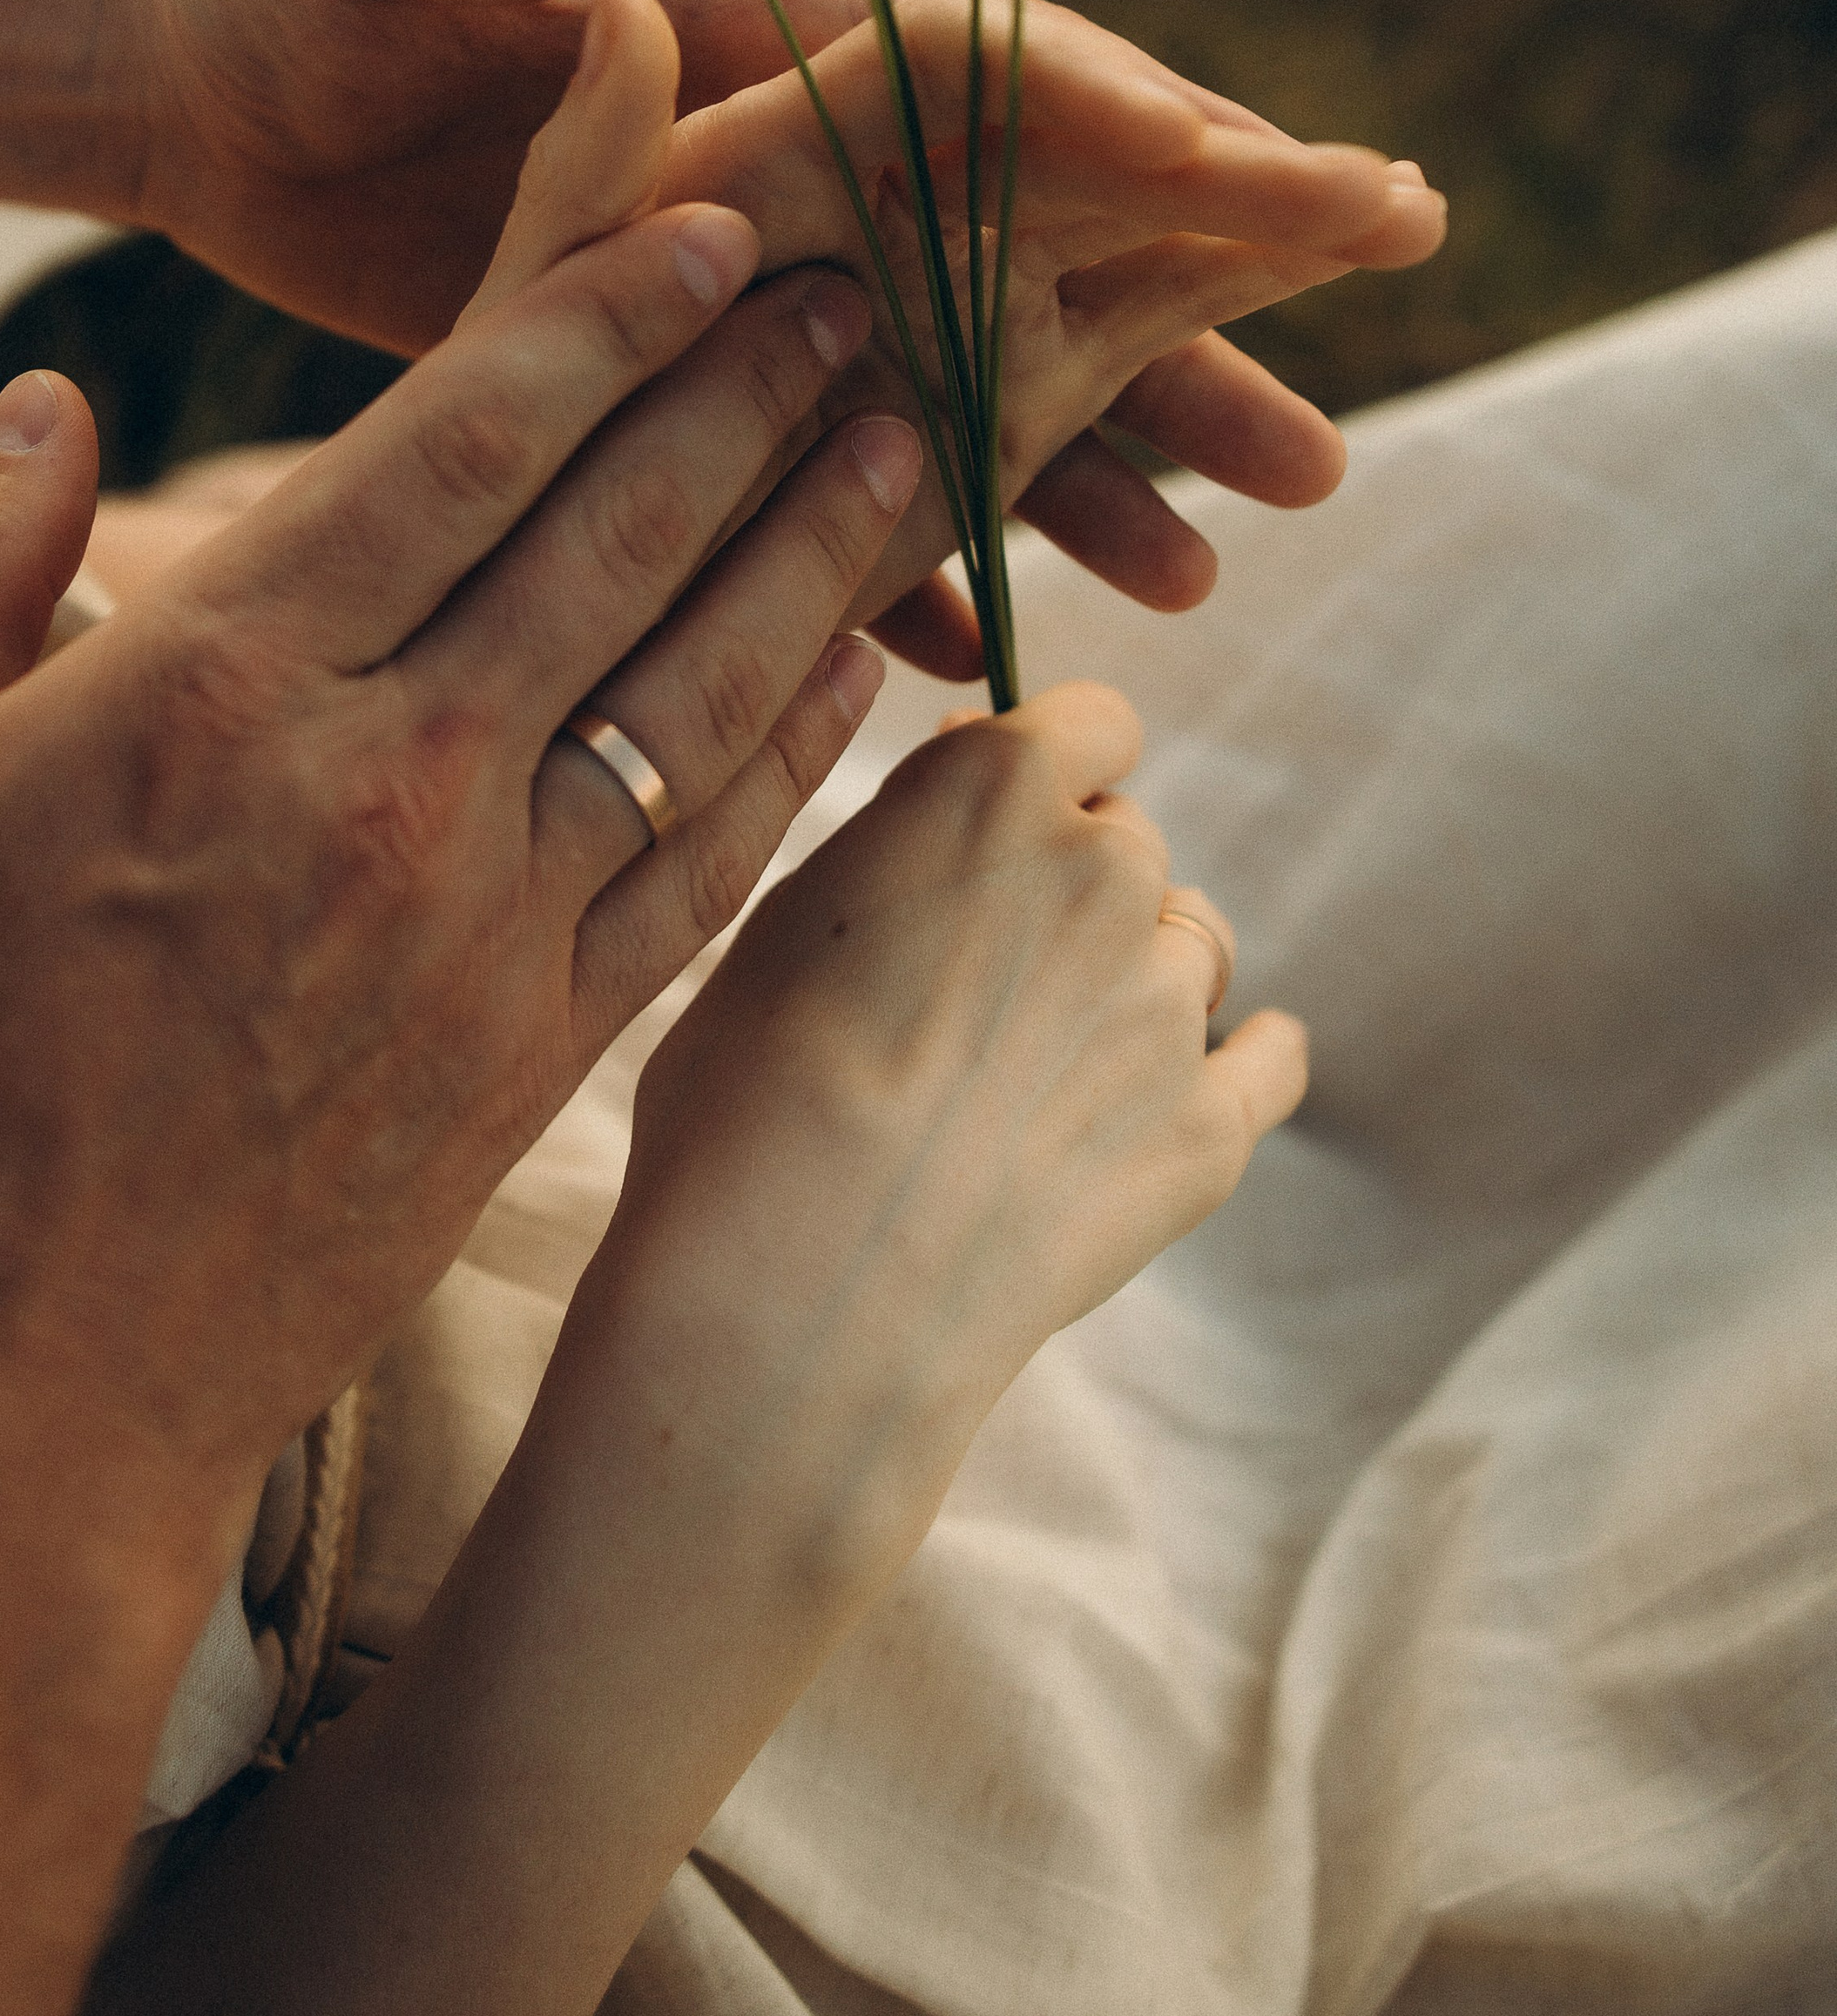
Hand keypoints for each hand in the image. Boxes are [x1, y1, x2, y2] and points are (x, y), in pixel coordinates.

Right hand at [0, 118, 921, 1602]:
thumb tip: (45, 402)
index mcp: (211, 684)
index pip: (460, 443)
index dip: (605, 316)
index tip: (711, 230)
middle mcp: (384, 785)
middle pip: (618, 535)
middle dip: (751, 393)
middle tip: (859, 287)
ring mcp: (483, 929)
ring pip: (701, 687)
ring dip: (820, 545)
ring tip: (913, 435)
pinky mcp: (536, 1057)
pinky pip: (707, 864)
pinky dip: (799, 756)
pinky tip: (865, 672)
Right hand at [561, 685, 1305, 1625]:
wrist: (794, 1295)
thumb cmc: (743, 1101)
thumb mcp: (780, 921)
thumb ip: (895, 850)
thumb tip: (952, 819)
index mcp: (992, 788)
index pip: (1087, 720)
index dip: (1044, 769)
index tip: (998, 820)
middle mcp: (1106, 870)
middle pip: (1129, 842)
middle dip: (1072, 887)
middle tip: (984, 976)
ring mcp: (1169, 1005)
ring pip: (1190, 945)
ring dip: (1140, 976)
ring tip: (1045, 1058)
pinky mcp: (1210, 1129)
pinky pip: (1272, 1059)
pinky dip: (1244, 1062)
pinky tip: (1205, 1081)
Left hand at [661, 0, 1441, 651]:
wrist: (203, 74)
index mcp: (750, 20)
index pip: (980, 68)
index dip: (1129, 122)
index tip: (1275, 186)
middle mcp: (781, 151)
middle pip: (1026, 239)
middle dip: (1180, 332)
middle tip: (1329, 430)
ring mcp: (739, 277)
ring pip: (947, 382)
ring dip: (1079, 473)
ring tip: (1218, 570)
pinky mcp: (667, 376)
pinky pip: (810, 480)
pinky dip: (892, 553)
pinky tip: (990, 641)